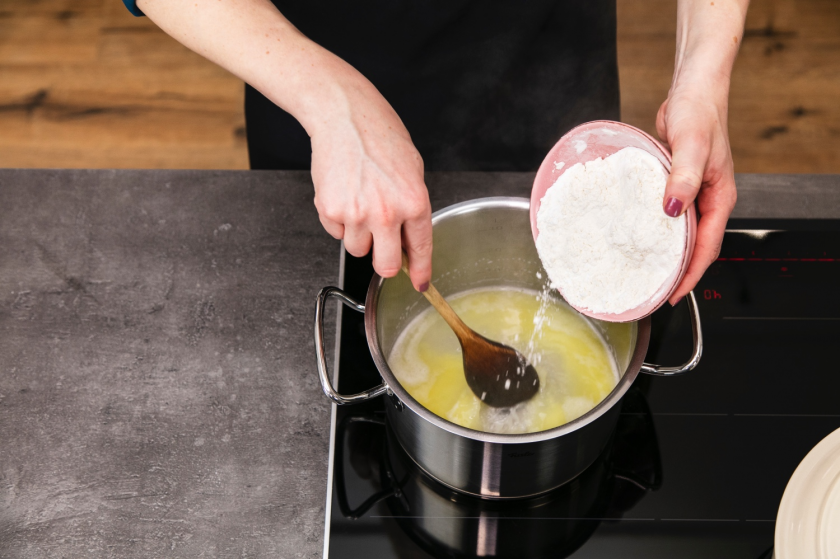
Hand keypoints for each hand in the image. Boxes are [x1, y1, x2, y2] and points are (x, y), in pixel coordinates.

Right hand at [309, 80, 431, 290]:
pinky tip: (344, 193)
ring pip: (357, 249)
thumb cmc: (379, 136)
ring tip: (359, 202)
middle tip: (380, 245)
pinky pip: (336, 232)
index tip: (419, 283)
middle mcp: (387, 212)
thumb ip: (411, 207)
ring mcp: (357, 213)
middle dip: (383, 261)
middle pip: (384, 266)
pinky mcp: (331, 210)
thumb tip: (407, 241)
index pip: (420, 249)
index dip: (420, 271)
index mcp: (414, 202)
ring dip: (358, 234)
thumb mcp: (411, 170)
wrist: (344, 115)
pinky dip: (338, 220)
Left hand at [656, 87, 736, 304]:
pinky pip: (666, 216)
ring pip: (679, 234)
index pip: (707, 247)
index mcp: (719, 198)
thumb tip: (673, 208)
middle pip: (694, 247)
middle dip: (677, 272)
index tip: (674, 293)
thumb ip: (683, 177)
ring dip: (664, 253)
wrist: (692, 93)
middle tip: (654, 291)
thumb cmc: (699, 114)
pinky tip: (636, 237)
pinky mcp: (674, 187)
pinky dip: (654, 230)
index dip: (691, 274)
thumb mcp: (691, 145)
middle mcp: (706, 201)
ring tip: (643, 272)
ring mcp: (690, 195)